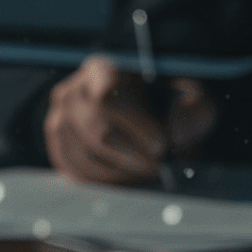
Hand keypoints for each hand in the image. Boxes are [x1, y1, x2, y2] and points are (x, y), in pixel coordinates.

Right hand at [43, 56, 215, 183]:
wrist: (140, 113)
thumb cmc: (165, 103)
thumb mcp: (189, 97)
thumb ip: (194, 110)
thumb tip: (176, 134)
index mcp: (102, 69)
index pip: (109, 98)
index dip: (136, 127)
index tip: (161, 147)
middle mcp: (72, 93)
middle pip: (97, 133)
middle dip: (132, 157)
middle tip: (158, 169)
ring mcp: (58, 122)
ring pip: (85, 157)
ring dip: (120, 173)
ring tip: (145, 173)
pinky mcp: (57, 148)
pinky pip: (75, 172)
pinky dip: (103, 181)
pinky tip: (125, 178)